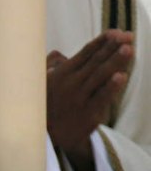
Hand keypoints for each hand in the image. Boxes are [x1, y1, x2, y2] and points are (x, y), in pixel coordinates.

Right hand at [47, 29, 133, 170]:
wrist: (47, 138)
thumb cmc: (49, 104)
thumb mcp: (42, 82)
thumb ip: (51, 64)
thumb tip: (64, 56)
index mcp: (61, 74)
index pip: (86, 53)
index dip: (102, 41)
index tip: (116, 32)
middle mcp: (70, 85)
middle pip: (95, 62)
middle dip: (113, 48)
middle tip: (128, 37)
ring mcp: (79, 100)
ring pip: (100, 77)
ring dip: (115, 62)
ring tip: (128, 50)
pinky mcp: (87, 115)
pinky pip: (102, 98)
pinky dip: (111, 87)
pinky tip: (121, 76)